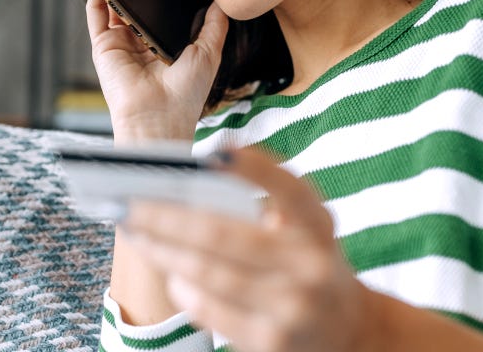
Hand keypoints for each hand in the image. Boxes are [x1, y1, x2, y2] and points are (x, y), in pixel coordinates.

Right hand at [86, 0, 228, 142]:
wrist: (161, 117)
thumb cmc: (185, 94)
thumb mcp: (208, 52)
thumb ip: (213, 26)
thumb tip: (221, 1)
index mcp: (158, 46)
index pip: (154, 7)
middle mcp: (135, 42)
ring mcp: (117, 42)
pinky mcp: (102, 44)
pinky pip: (98, 6)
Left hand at [120, 147, 383, 351]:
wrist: (353, 333)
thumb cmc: (312, 266)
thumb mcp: (307, 229)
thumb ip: (268, 202)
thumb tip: (198, 174)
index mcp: (318, 226)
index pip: (289, 190)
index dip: (255, 169)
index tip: (216, 151)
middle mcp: (311, 264)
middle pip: (222, 235)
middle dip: (166, 217)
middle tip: (129, 204)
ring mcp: (292, 306)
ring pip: (209, 273)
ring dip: (163, 252)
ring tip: (137, 235)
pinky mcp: (272, 340)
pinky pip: (212, 311)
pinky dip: (184, 289)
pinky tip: (170, 273)